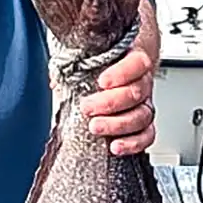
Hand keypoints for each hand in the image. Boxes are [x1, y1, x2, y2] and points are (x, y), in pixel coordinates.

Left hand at [79, 39, 155, 155]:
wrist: (119, 71)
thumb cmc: (104, 64)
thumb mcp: (90, 56)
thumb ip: (76, 65)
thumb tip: (56, 82)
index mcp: (134, 59)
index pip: (137, 64)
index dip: (122, 73)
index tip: (102, 82)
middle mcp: (142, 82)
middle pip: (136, 93)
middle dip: (110, 103)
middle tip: (87, 108)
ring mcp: (144, 104)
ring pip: (141, 116)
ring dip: (117, 125)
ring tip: (95, 127)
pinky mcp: (143, 124)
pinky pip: (146, 135)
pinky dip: (133, 143)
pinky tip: (115, 146)